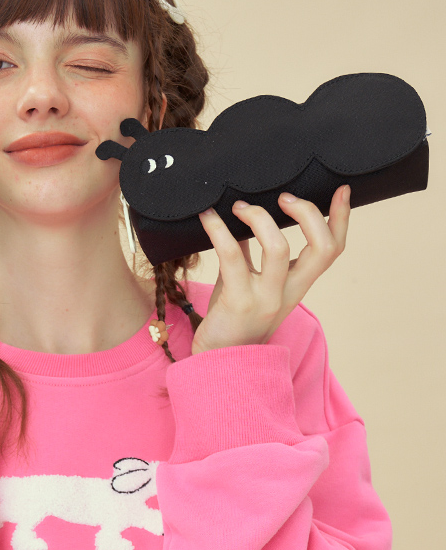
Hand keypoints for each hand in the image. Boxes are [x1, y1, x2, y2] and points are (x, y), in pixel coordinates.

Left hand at [192, 185, 350, 354]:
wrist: (216, 358)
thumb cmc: (232, 313)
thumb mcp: (249, 278)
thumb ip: (252, 249)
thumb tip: (247, 212)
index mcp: (297, 284)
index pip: (332, 250)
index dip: (341, 219)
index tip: (341, 190)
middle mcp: (289, 292)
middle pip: (322, 249)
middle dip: (309, 214)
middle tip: (284, 197)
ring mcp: (266, 298)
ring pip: (279, 249)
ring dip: (260, 218)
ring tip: (238, 206)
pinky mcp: (238, 300)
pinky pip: (232, 256)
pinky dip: (218, 230)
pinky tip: (207, 217)